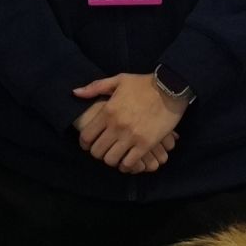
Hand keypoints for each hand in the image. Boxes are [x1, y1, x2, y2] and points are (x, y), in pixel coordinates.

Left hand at [73, 73, 187, 172]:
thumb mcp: (118, 80)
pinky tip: (127, 160)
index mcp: (108, 111)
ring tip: (115, 155)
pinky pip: (129, 163)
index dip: (84, 144)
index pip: (87, 136)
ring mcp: (131, 136)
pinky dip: (126, 165)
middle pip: (97, 152)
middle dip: (97, 153)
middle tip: (103, 150)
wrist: (170, 88)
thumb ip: (95, 87)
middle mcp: (116, 126)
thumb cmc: (143, 84)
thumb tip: (75, 92)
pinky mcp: (145, 144)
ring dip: (112, 160)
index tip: (88, 145)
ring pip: (111, 160)